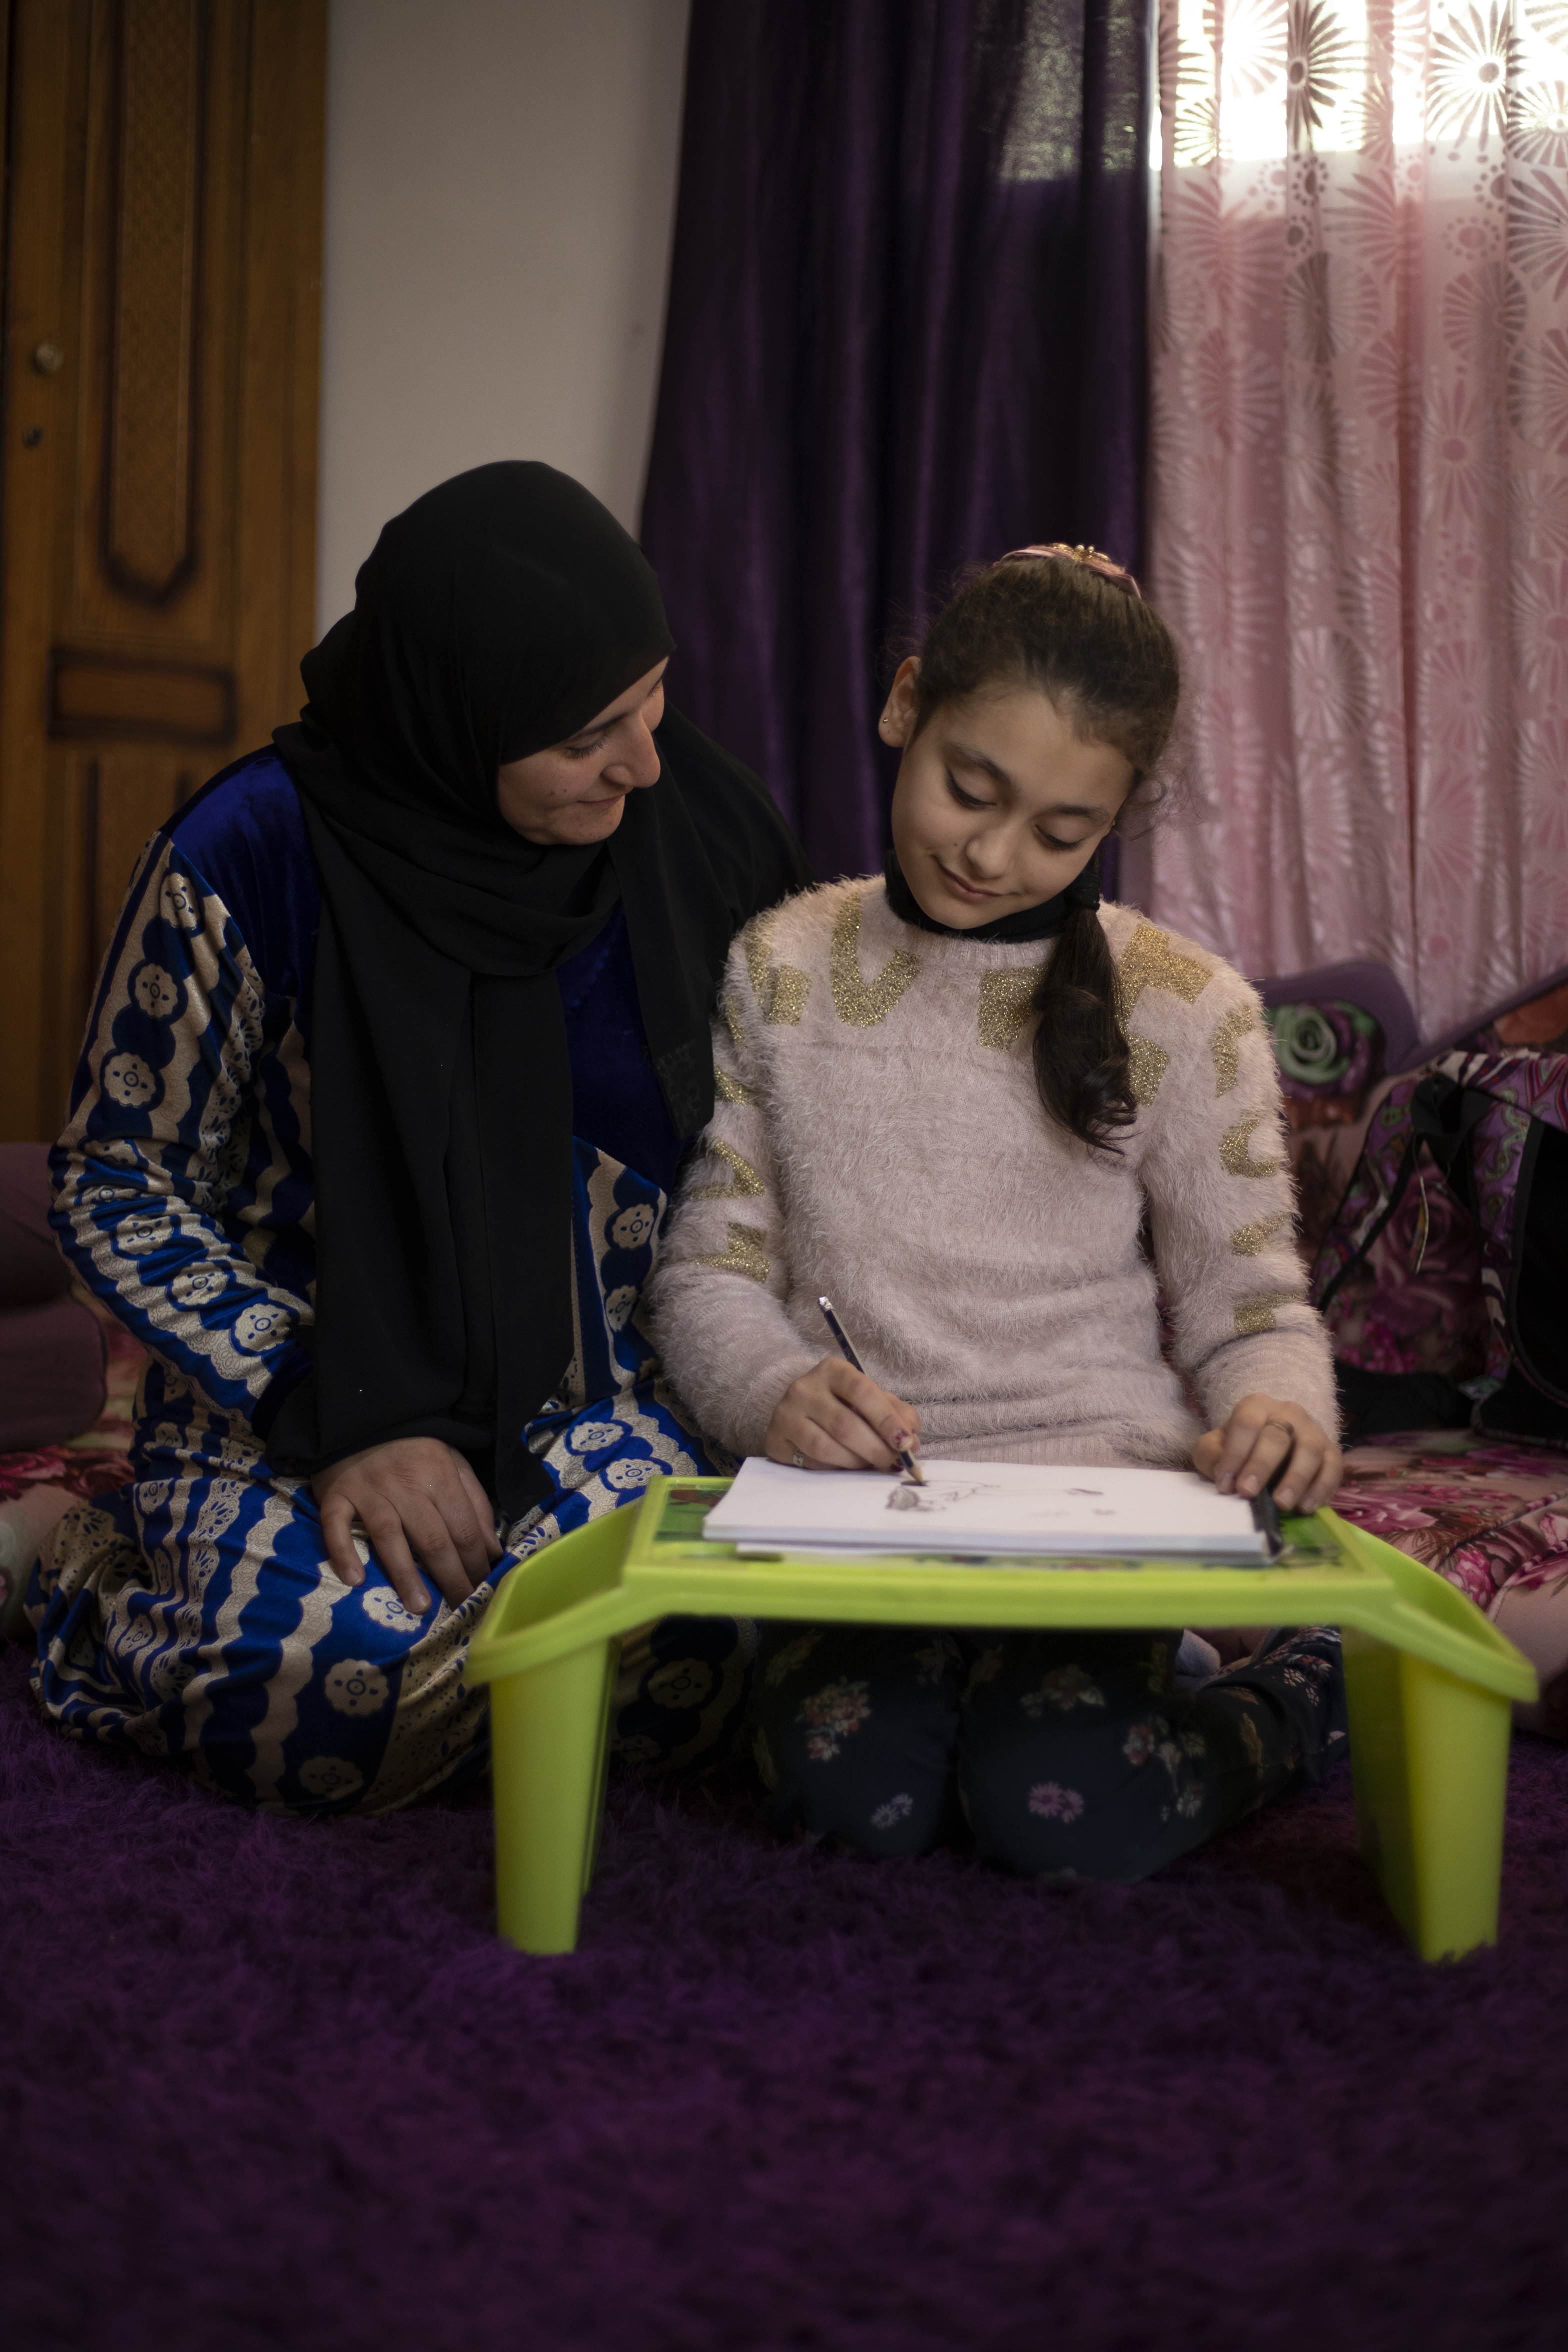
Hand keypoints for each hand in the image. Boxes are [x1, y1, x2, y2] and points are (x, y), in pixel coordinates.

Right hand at [312, 1437, 501, 1615]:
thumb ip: (475, 1504)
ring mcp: (369, 1491)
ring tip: (420, 1607)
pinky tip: (354, 1580)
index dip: (475, 1562)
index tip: (482, 1589)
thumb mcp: (454, 1463)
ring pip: (389, 1536)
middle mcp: (405, 1484)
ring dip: (405, 1575)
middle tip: (461, 1608)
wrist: (362, 1419)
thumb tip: (491, 1550)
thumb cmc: (413, 1449)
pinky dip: (344, 1552)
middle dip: (450, 1578)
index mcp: (439, 1474)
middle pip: (432, 1538)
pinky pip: (337, 1526)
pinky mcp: (336, 1496)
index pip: (462, 1527)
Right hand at [765, 1357, 921, 1472]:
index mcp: (833, 1370)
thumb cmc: (843, 1406)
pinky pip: (810, 1460)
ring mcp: (786, 1413)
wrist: (798, 1413)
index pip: (862, 1391)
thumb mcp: (872, 1401)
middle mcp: (805, 1387)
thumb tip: (912, 1441)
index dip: (886, 1419)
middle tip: (894, 1463)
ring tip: (871, 1465)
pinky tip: (846, 1467)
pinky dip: (835, 1468)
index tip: (906, 1443)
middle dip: (876, 1449)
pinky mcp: (775, 1439)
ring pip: (826, 1446)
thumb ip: (896, 1414)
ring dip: (856, 1462)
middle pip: (845, 1424)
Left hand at [1192, 1395, 1341, 1514]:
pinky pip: (1333, 1468)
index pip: (1247, 1423)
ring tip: (1282, 1504)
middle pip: (1278, 1436)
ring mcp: (1313, 1431)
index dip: (1236, 1453)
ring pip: (1309, 1450)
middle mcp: (1288, 1413)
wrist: (1271, 1447)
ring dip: (1295, 1479)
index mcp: (1256, 1406)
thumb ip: (1211, 1455)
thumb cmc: (1240, 1447)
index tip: (1226, 1484)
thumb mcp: (1216, 1446)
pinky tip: (1305, 1507)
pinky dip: (1321, 1489)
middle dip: (1261, 1465)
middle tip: (1248, 1493)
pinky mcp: (1331, 1452)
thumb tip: (1223, 1476)